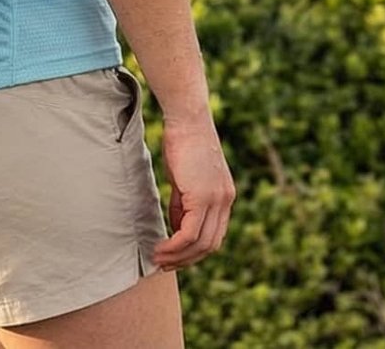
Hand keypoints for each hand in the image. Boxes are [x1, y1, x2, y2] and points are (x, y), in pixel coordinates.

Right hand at [152, 114, 234, 271]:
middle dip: (187, 260)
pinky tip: (160, 247)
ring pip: (200, 243)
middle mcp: (226, 201)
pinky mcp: (203, 197)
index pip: (215, 235)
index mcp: (225, 197)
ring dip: (178, 256)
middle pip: (210, 245)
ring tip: (158, 259)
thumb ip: (184, 204)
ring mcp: (216, 200)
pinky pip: (189, 233)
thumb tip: (176, 227)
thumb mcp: (185, 179)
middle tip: (165, 264)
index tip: (175, 257)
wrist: (188, 120)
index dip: (195, 251)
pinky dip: (174, 246)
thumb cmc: (183, 144)